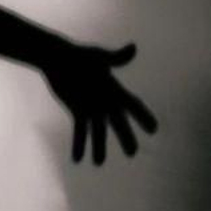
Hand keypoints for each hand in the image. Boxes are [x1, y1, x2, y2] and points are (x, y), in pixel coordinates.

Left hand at [41, 41, 157, 163]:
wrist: (57, 59)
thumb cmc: (78, 55)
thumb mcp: (97, 57)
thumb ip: (115, 57)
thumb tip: (133, 48)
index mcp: (114, 90)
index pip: (132, 105)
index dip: (143, 116)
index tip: (153, 129)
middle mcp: (106, 102)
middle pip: (118, 123)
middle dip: (125, 137)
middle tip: (132, 153)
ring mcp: (92, 109)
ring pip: (98, 132)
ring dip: (98, 147)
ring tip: (98, 163)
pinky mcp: (78, 112)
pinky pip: (80, 131)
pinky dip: (79, 144)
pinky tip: (78, 159)